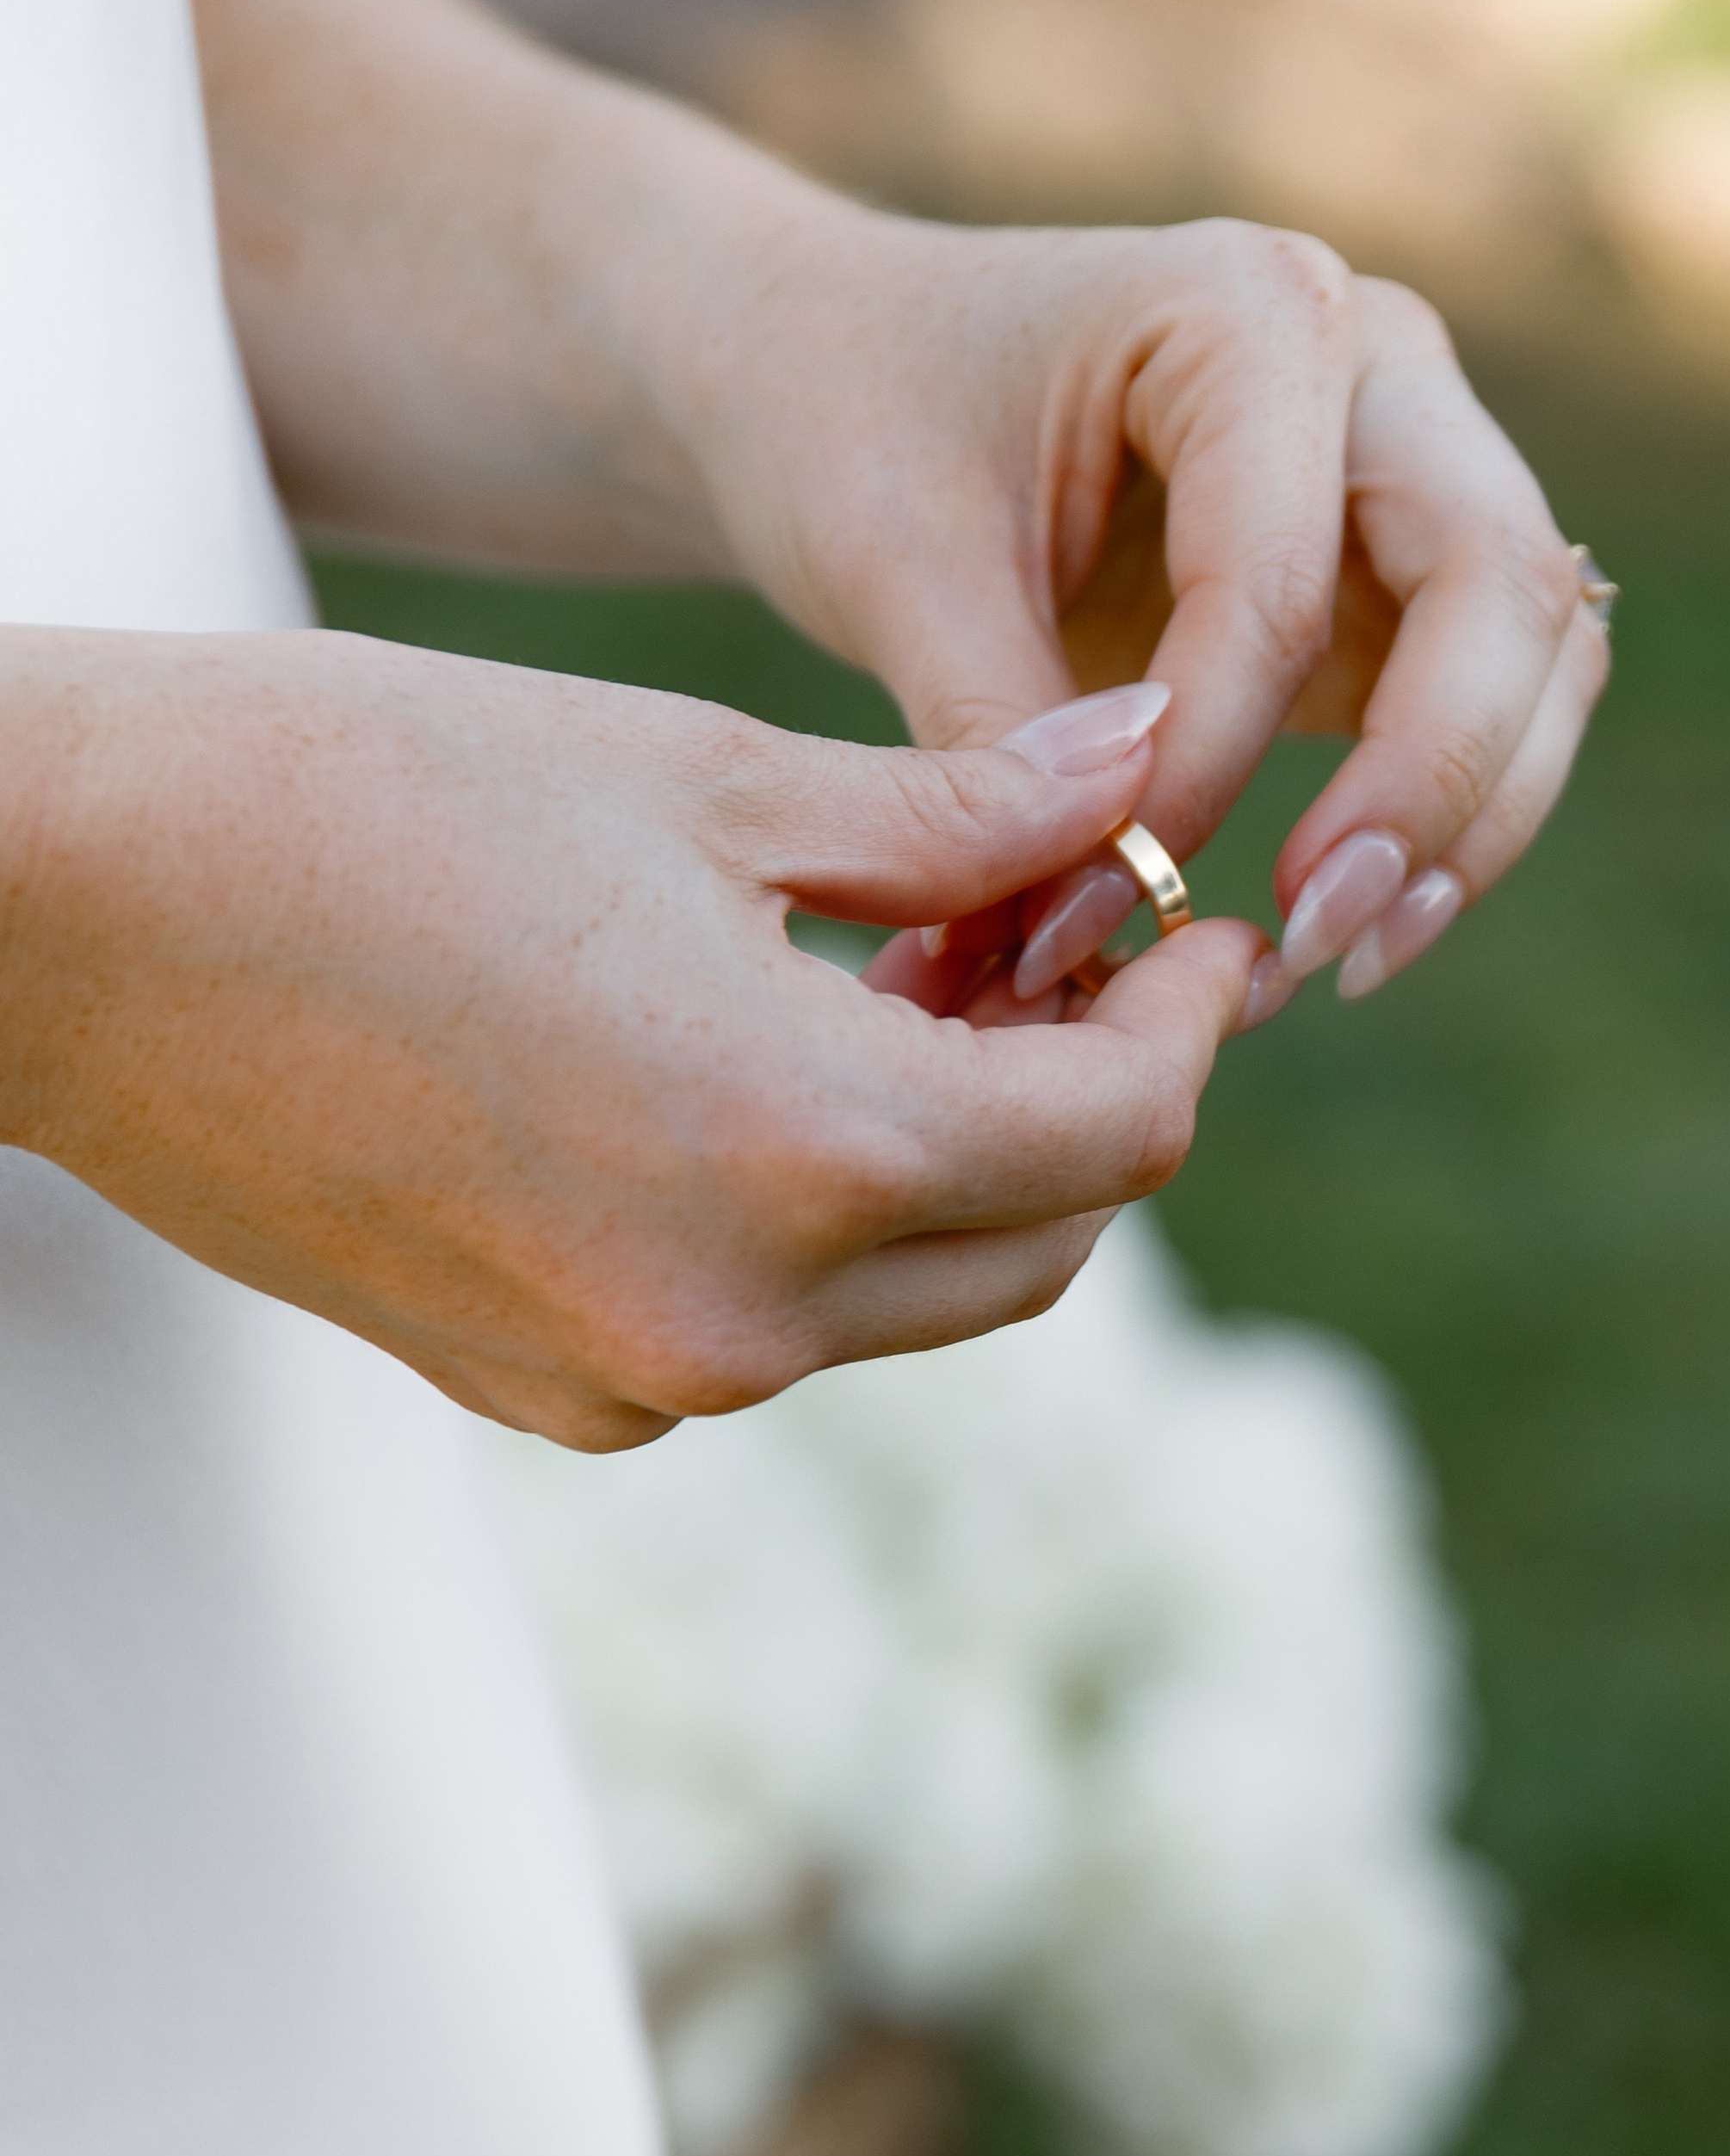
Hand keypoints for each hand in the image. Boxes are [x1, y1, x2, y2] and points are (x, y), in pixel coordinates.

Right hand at [0, 643, 1259, 1447]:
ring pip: (899, 1300)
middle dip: (1090, 1103)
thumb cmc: (360, 788)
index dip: (1185, 1021)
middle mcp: (730, 1321)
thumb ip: (960, 815)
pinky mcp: (524, 1390)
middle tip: (1073, 947)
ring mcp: (618, 1382)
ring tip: (909, 981)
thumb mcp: (698, 772)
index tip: (1191, 919)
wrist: (60, 910)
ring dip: (951, 1160)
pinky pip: (755, 1329)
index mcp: (799, 1151)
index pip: (1114, 1136)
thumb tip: (1145, 765)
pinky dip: (811, 1221)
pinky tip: (760, 1067)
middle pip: (1036, 1251)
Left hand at [653, 213, 1608, 1010]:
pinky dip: (1451, 816)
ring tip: (1336, 960)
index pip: (1280, 576)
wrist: (841, 370)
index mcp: (1242, 306)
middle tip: (1313, 943)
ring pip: (1540, 649)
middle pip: (1498, 585)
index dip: (1208, 763)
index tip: (1097, 898)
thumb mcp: (890, 566)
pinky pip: (1498, 694)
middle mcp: (1373, 360)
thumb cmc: (854, 427)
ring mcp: (1414, 456)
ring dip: (1471, 821)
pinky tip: (1339, 925)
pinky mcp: (1406, 565)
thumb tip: (1107, 909)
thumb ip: (1000, 731)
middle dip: (1428, 786)